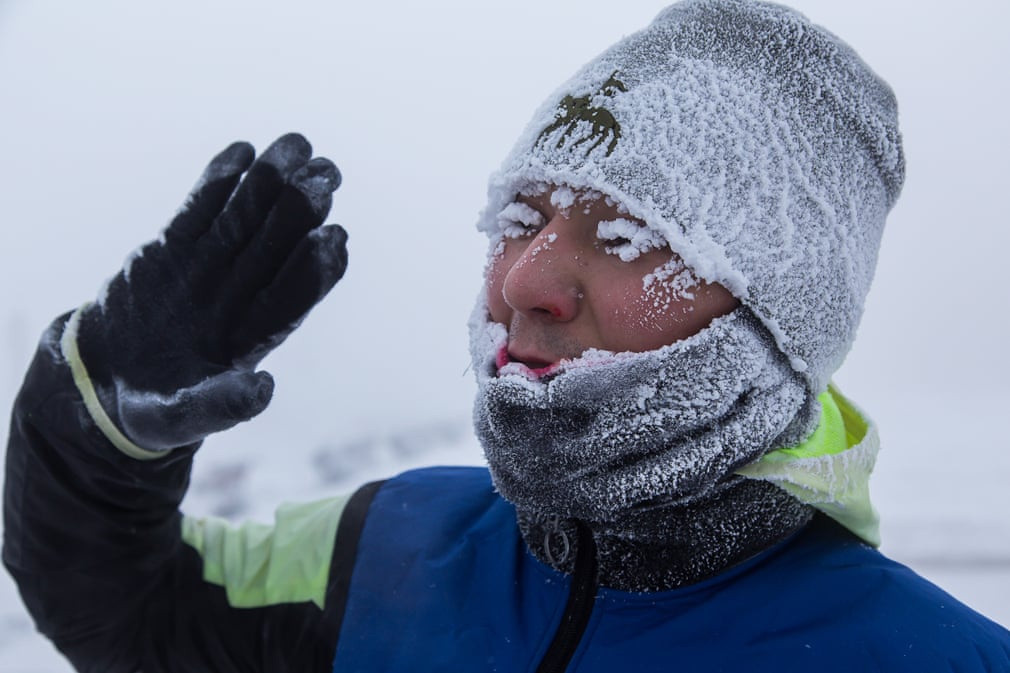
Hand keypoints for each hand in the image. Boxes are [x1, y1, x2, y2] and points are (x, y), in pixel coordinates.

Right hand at [72, 133, 346, 450]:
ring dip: (269, 184)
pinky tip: (241, 150)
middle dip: (302, 211)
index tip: (335, 237)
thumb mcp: (182, 417)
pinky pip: (200, 210)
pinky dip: (217, 182)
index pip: (291, 297)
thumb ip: (222, 405)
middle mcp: (239, 297)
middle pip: (277, 248)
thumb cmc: (154, 411)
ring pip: (244, 220)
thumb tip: (265, 391)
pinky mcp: (173, 250)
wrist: (104, 384)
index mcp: (252, 338)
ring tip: (294, 147)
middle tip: (327, 174)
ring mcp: (208, 269)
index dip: (315, 269)